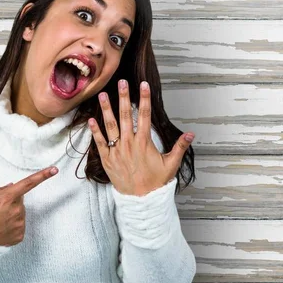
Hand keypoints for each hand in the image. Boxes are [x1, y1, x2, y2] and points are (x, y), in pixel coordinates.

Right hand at [0, 166, 57, 245]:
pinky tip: (0, 230)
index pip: (28, 183)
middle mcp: (16, 210)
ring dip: (11, 215)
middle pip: (19, 201)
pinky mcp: (20, 234)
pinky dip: (11, 227)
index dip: (42, 175)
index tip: (53, 169)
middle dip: (11, 202)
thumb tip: (12, 186)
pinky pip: (19, 226)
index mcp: (6, 197)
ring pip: (19, 214)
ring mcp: (19, 223)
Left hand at [88, 79, 193, 195]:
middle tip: (121, 82)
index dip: (144, 99)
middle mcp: (129, 144)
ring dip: (107, 109)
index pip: (145, 115)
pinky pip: (100, 143)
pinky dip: (95, 131)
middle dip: (124, 97)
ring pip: (111, 126)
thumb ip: (179, 147)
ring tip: (103, 94)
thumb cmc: (156, 182)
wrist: (141, 200)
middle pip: (126, 115)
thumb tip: (191, 134)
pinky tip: (91, 119)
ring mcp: (117, 151)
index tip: (143, 85)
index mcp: (144, 142)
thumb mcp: (171, 164)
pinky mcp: (107, 159)